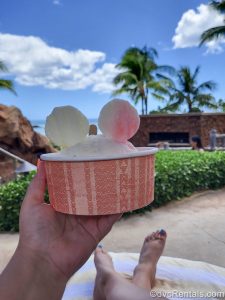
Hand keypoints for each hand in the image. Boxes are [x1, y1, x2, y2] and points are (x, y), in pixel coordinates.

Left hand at [19, 161, 120, 280]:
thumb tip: (43, 162)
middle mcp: (78, 212)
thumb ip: (39, 184)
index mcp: (64, 205)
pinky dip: (119, 208)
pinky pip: (111, 217)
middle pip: (92, 194)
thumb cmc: (34, 232)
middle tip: (108, 166)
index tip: (89, 162)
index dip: (82, 176)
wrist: (43, 260)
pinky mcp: (98, 231)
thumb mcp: (32, 203)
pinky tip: (125, 196)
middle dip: (99, 183)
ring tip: (120, 178)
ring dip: (111, 193)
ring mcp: (89, 222)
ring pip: (104, 204)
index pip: (76, 187)